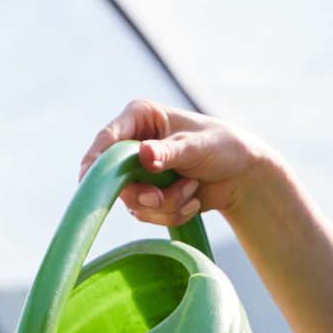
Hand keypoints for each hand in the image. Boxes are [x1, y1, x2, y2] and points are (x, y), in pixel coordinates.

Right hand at [79, 100, 275, 232]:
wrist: (243, 176)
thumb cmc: (224, 146)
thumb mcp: (197, 146)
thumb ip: (169, 152)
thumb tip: (144, 156)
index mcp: (140, 118)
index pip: (107, 140)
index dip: (96, 162)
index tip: (90, 181)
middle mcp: (134, 144)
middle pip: (114, 178)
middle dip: (142, 193)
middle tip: (159, 197)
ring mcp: (140, 172)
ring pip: (133, 201)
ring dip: (166, 203)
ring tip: (192, 188)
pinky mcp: (149, 195)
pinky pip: (147, 214)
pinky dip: (172, 212)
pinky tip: (193, 199)